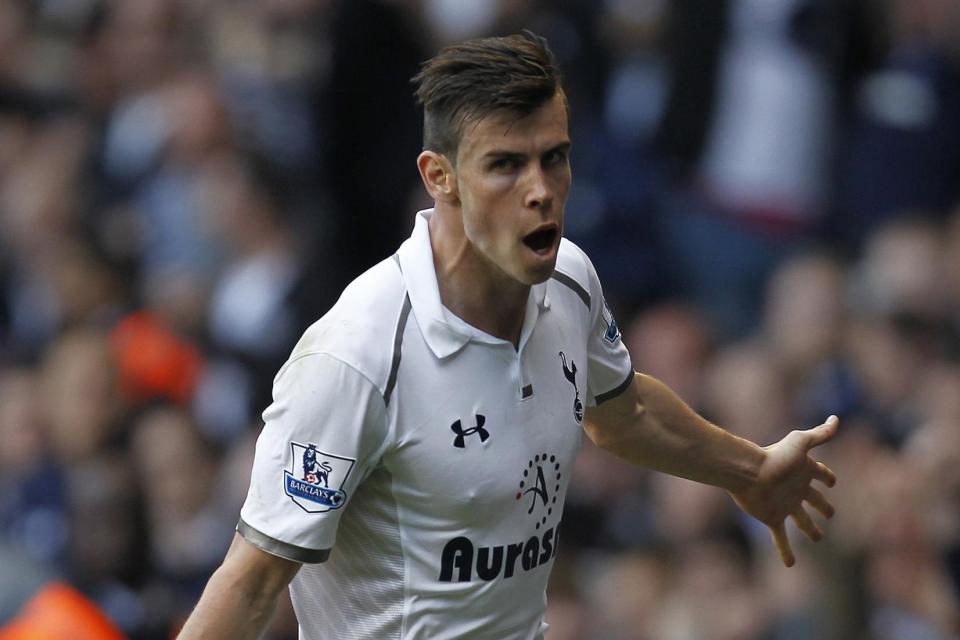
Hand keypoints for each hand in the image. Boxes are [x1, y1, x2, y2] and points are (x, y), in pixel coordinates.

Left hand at [731, 416, 838, 566]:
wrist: (748, 472)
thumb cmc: (774, 455)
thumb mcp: (800, 442)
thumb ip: (819, 434)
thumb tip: (836, 419)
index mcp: (803, 472)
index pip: (821, 475)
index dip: (827, 478)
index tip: (831, 482)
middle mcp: (795, 489)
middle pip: (814, 501)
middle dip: (823, 507)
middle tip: (830, 514)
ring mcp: (784, 505)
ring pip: (802, 521)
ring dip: (810, 530)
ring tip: (817, 537)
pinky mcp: (772, 518)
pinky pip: (781, 538)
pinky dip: (785, 552)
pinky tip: (791, 565)